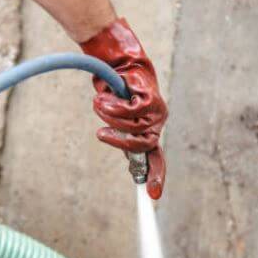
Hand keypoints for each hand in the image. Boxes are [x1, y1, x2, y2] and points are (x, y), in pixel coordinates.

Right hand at [80, 18, 167, 199]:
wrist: (117, 61)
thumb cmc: (114, 90)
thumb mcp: (117, 118)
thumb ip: (124, 135)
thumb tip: (130, 159)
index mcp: (149, 131)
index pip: (155, 158)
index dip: (154, 176)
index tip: (152, 196)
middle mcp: (156, 123)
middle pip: (142, 147)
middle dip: (121, 143)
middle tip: (101, 134)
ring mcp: (157, 112)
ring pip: (132, 128)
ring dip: (110, 117)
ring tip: (100, 104)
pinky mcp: (151, 98)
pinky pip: (130, 113)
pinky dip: (113, 107)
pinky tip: (104, 98)